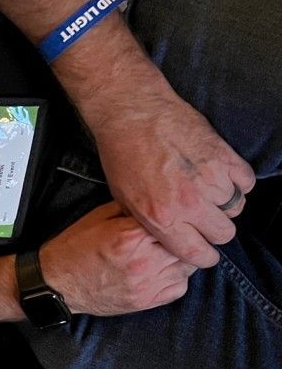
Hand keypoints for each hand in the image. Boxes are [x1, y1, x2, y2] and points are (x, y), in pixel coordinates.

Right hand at [39, 202, 197, 314]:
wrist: (57, 284)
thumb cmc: (75, 249)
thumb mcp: (98, 217)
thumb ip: (131, 208)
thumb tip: (158, 198)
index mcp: (130, 236)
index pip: (174, 220)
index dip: (176, 216)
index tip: (175, 215)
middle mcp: (143, 261)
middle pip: (186, 244)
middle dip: (183, 237)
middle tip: (175, 233)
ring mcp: (146, 284)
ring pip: (188, 266)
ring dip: (182, 257)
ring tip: (167, 252)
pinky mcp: (147, 301)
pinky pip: (180, 287)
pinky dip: (177, 278)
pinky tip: (163, 270)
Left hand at [91, 83, 254, 268]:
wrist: (132, 113)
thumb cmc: (122, 156)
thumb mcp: (124, 201)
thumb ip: (152, 224)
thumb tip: (171, 241)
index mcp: (162, 218)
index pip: (198, 254)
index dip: (202, 255)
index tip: (201, 250)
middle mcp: (189, 203)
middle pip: (224, 233)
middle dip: (214, 230)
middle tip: (203, 218)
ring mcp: (210, 179)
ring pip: (236, 207)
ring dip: (223, 202)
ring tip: (205, 189)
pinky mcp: (225, 156)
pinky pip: (246, 182)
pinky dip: (237, 181)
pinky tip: (218, 175)